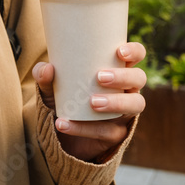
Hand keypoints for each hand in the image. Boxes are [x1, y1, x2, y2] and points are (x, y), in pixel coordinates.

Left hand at [33, 42, 146, 161]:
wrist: (61, 134)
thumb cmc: (63, 100)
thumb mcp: (51, 88)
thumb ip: (45, 77)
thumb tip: (47, 68)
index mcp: (116, 70)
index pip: (137, 55)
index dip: (134, 51)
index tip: (119, 51)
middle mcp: (127, 89)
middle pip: (139, 78)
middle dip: (123, 76)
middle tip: (100, 77)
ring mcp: (125, 112)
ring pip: (135, 105)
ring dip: (116, 102)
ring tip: (93, 102)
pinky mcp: (117, 134)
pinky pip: (108, 131)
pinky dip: (85, 128)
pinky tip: (65, 124)